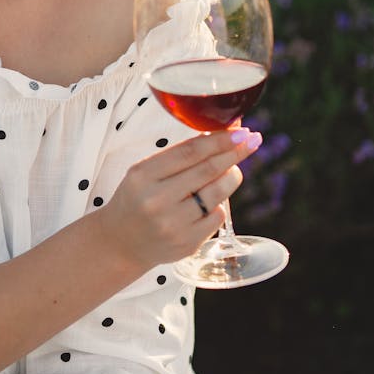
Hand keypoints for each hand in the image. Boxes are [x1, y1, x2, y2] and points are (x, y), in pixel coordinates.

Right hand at [99, 128, 261, 273]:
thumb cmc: (138, 198)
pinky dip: (220, 203)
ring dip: (232, 176)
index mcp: (142, 175)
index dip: (219, 139)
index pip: (189, 152)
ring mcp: (173, 224)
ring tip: (234, 168)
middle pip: (207, 170)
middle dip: (234, 153)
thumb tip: (222, 133)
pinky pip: (217, 217)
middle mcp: (156, 200)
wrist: (121, 242)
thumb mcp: (145, 172)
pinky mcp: (187, 243)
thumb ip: (179, 155)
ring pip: (217, 194)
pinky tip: (212, 200)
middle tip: (252, 140)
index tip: (241, 130)